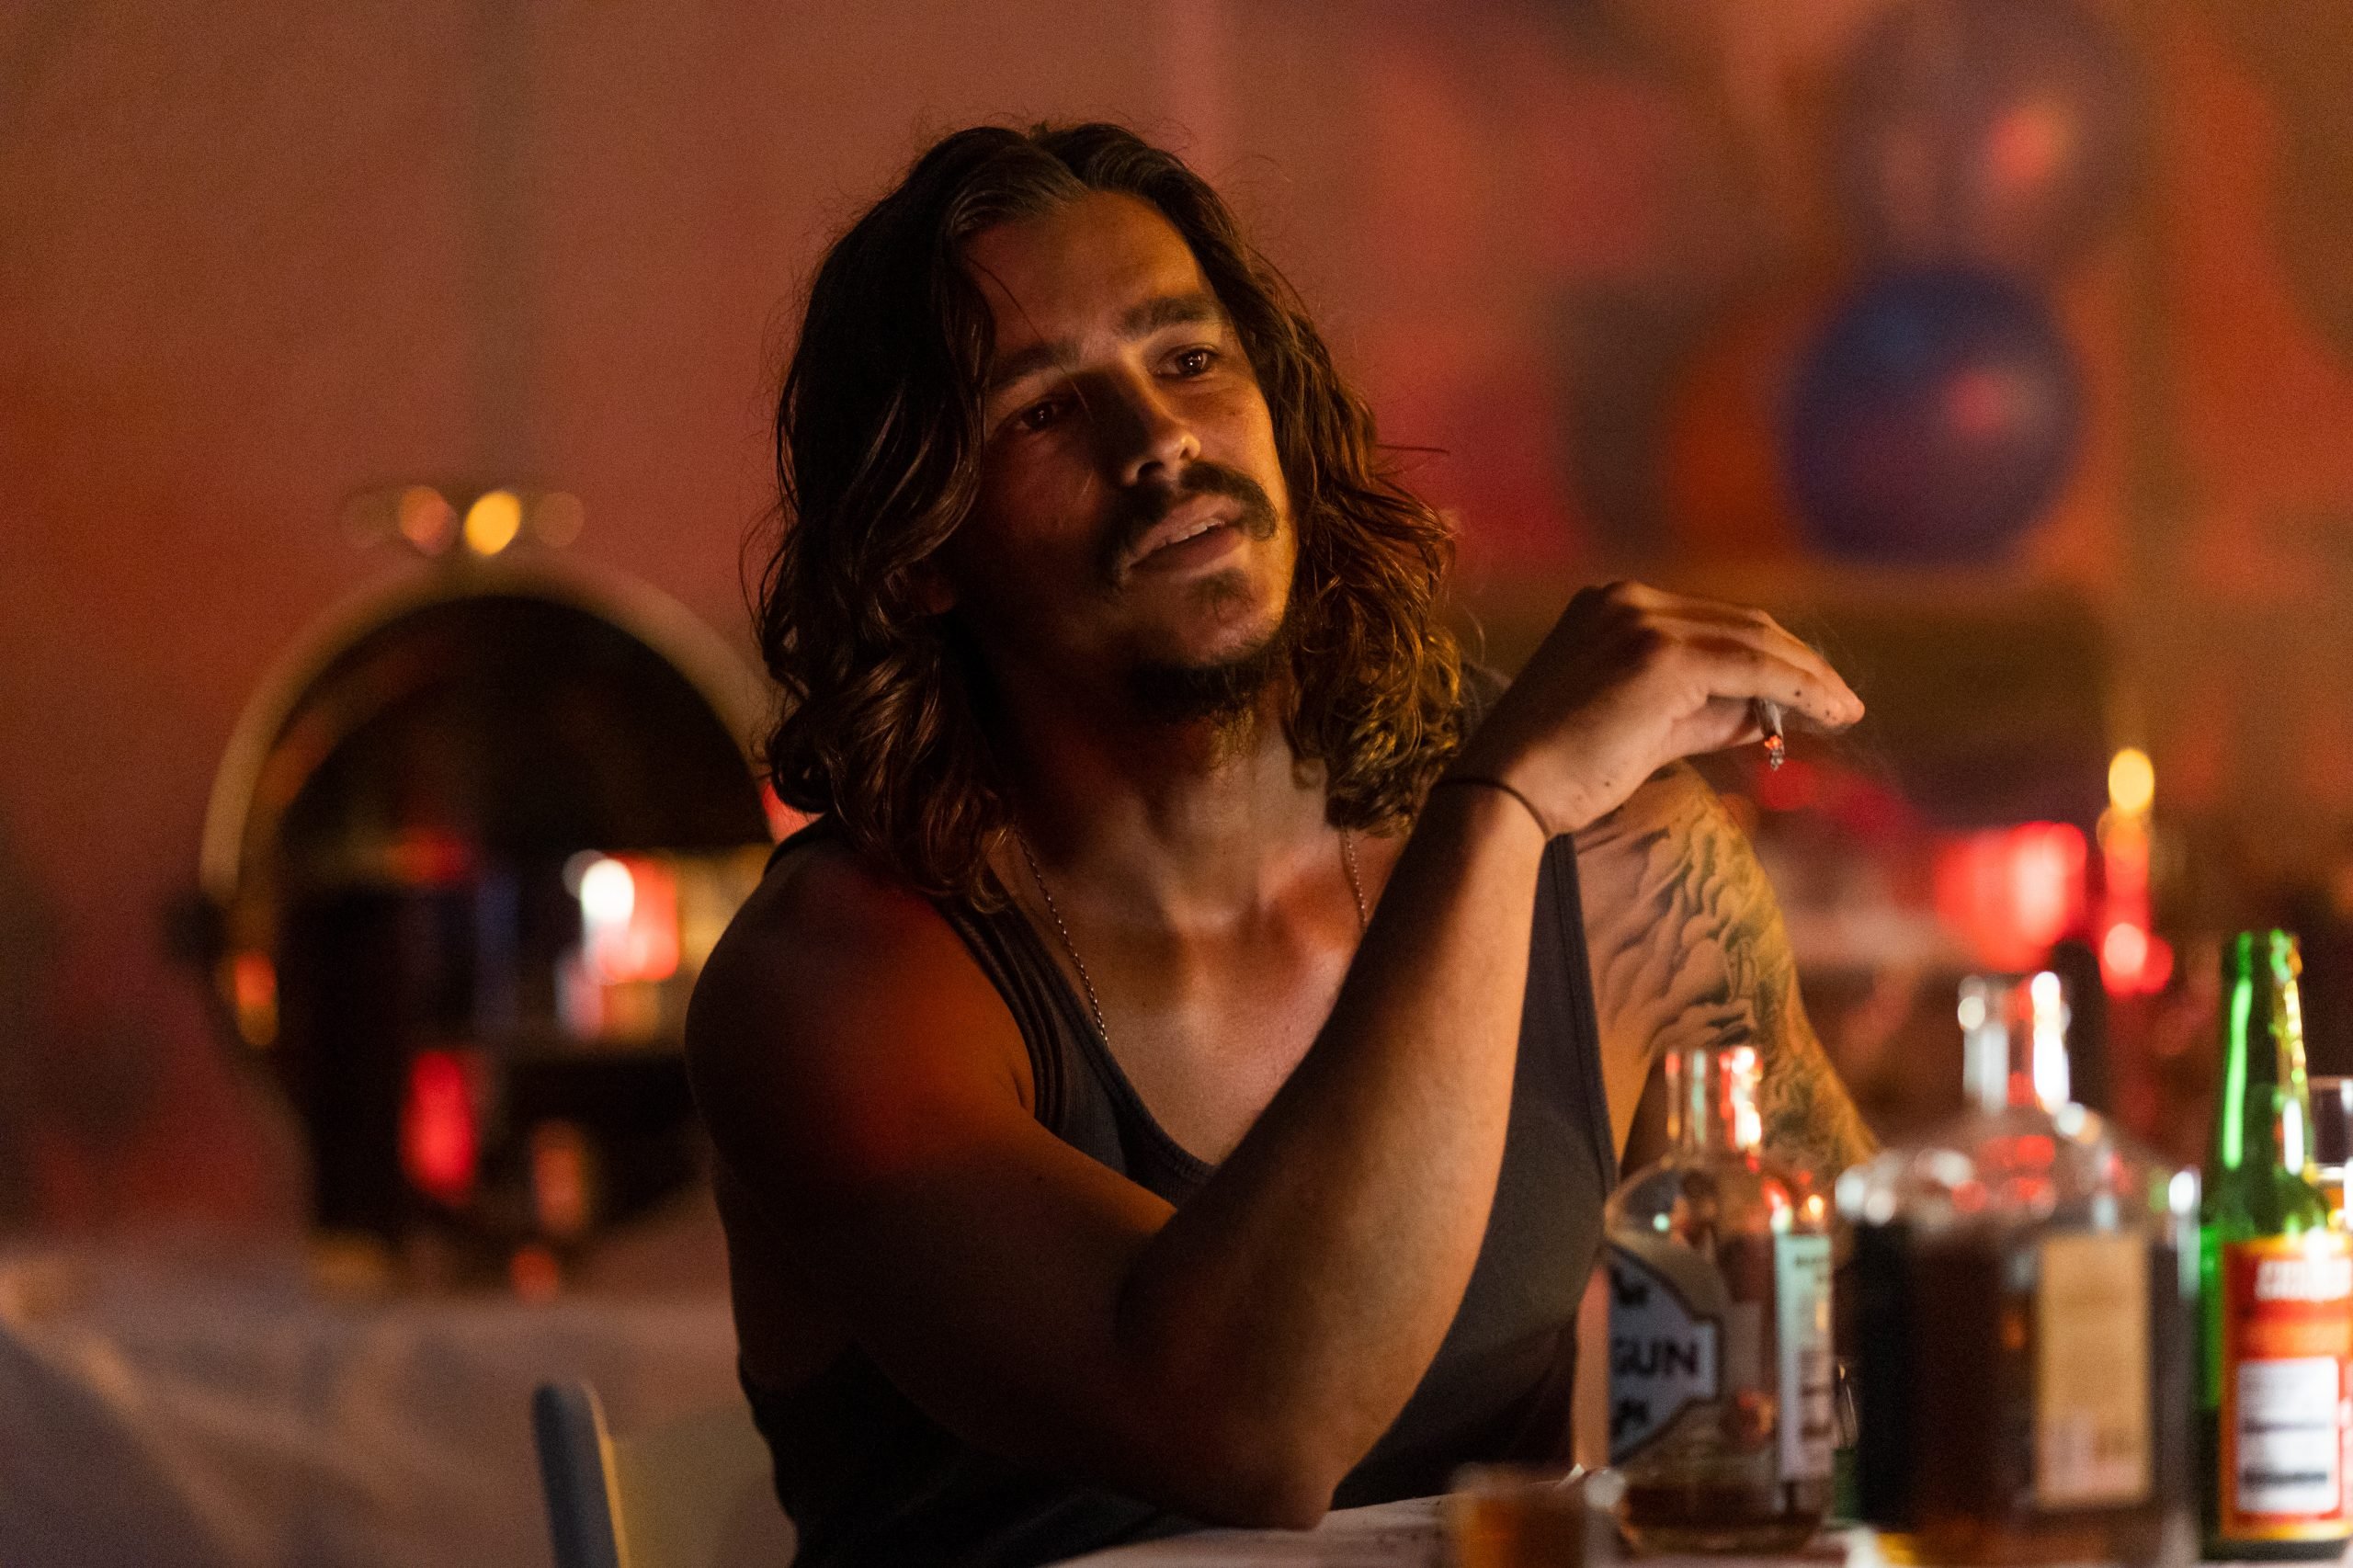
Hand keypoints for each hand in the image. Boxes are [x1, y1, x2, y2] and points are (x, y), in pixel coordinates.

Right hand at [1453, 581, 1863, 833]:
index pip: (1715, 624)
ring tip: (1843, 714)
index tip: (1810, 693)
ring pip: (1755, 642)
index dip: (1771, 657)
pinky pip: (1753, 668)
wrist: (1508, 789)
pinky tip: (1828, 714)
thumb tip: (1769, 715)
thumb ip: (1708, 713)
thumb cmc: (1564, 770)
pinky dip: (1797, 689)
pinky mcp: (1663, 656)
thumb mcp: (1647, 729)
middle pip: (1742, 624)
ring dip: (1808, 678)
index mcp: (1613, 606)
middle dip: (1798, 665)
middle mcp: (1630, 600)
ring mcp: (1644, 622)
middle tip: (1839, 705)